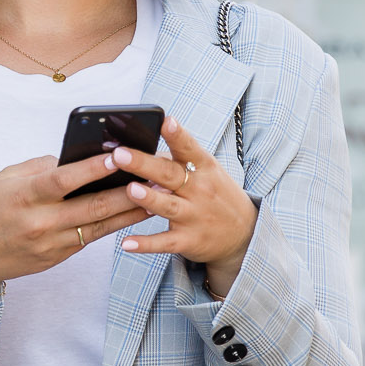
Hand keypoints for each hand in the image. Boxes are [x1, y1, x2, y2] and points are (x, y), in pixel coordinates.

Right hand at [0, 150, 148, 309]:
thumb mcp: (5, 178)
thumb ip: (41, 168)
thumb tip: (76, 159)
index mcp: (24, 196)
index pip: (63, 179)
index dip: (91, 168)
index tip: (117, 155)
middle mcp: (40, 222)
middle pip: (91, 207)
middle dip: (125, 192)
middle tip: (153, 177)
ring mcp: (50, 244)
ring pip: (99, 227)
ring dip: (129, 212)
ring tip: (154, 196)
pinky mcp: (57, 258)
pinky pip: (89, 239)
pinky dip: (111, 225)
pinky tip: (130, 213)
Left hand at [113, 117, 257, 299]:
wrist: (244, 233)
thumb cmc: (214, 192)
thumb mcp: (205, 171)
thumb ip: (172, 160)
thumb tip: (136, 148)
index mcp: (203, 168)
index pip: (189, 148)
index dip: (177, 135)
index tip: (166, 121)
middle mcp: (199, 190)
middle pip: (169, 174)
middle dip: (144, 164)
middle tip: (120, 154)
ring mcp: (194, 216)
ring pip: (167, 206)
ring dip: (149, 199)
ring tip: (130, 189)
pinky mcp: (188, 241)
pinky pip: (164, 242)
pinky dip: (146, 244)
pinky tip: (127, 243)